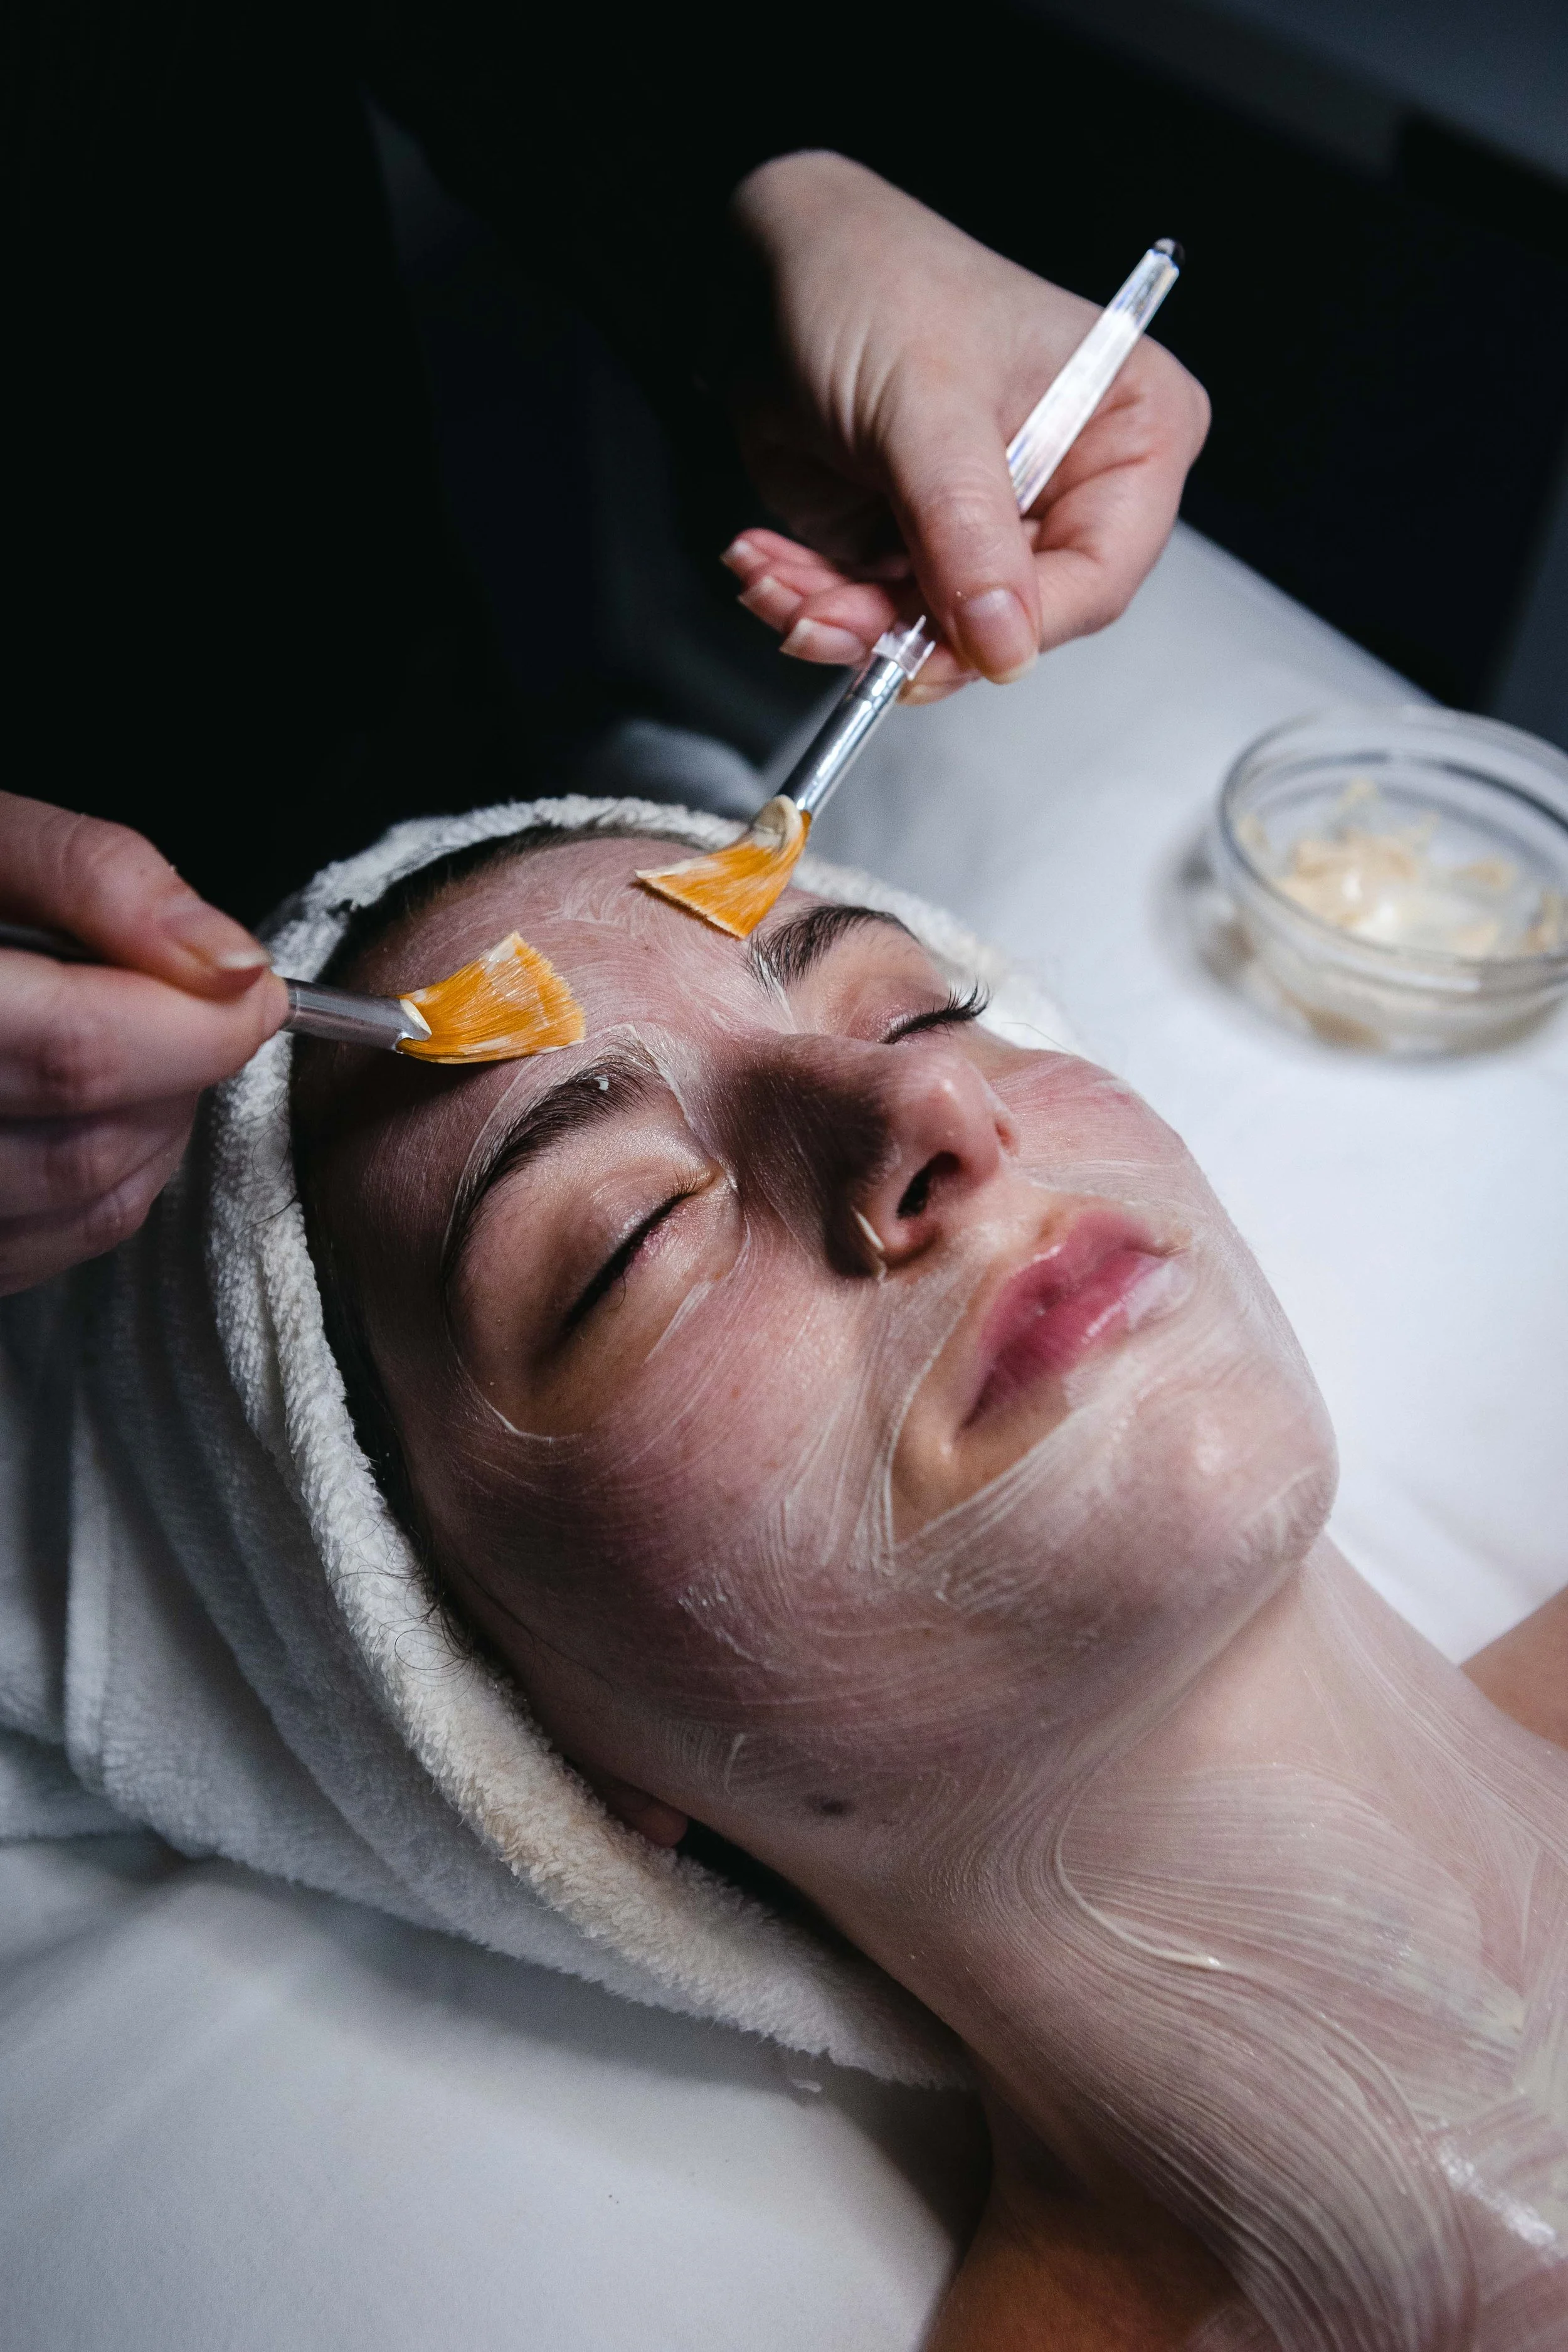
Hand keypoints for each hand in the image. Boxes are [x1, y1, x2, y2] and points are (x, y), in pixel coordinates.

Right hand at [0, 793, 287, 1293]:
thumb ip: (99, 878)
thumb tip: (230, 963)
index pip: (76, 1052)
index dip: (196, 1026)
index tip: (250, 989)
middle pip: (87, 1144)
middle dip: (179, 1072)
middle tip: (189, 1005)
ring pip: (86, 1203)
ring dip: (156, 1124)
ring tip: (131, 1041)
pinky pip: (58, 1244)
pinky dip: (113, 1178)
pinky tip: (90, 1106)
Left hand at [722, 154, 1209, 700]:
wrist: (771, 270)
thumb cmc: (875, 282)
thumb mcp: (926, 408)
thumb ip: (968, 531)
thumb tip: (1007, 645)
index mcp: (1128, 428)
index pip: (1102, 573)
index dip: (1023, 624)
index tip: (945, 645)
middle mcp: (1069, 485)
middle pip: (1014, 621)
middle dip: (907, 630)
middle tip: (828, 617)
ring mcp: (988, 524)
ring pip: (933, 634)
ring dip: (842, 623)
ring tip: (779, 583)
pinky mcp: (917, 546)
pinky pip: (875, 616)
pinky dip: (812, 604)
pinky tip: (769, 565)